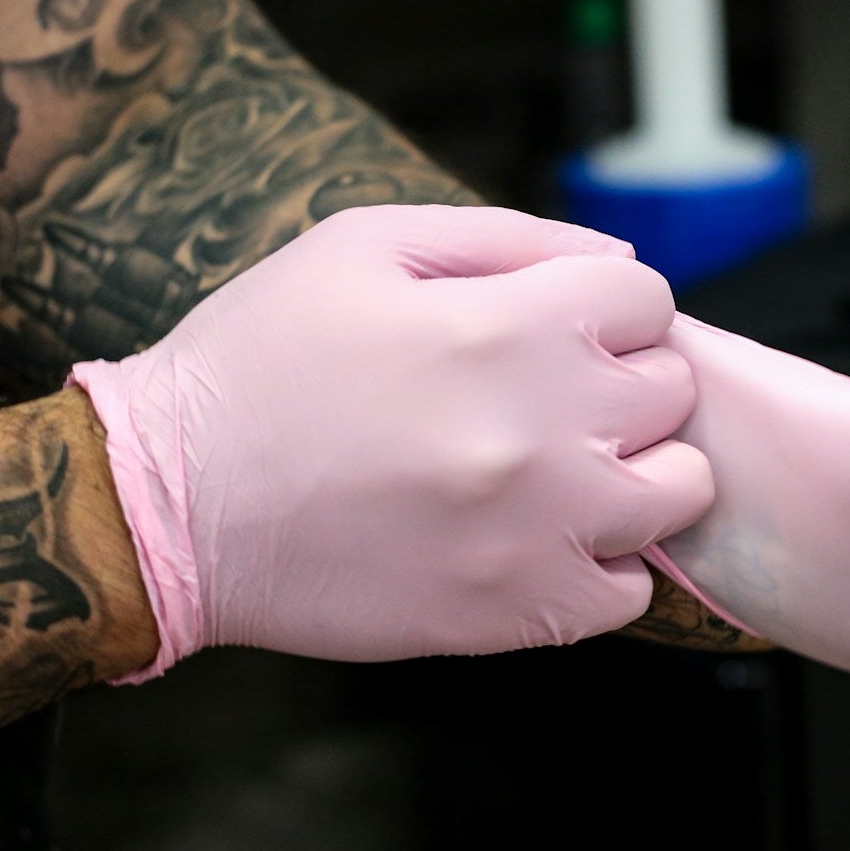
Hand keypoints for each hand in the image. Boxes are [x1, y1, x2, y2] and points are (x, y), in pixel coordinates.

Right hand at [72, 206, 710, 675]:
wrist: (169, 507)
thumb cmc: (256, 363)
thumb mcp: (360, 245)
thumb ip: (507, 240)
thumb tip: (621, 265)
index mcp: (510, 325)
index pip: (649, 302)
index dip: (604, 312)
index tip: (552, 335)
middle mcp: (547, 427)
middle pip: (674, 391)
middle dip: (620, 386)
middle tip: (543, 404)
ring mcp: (543, 527)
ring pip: (680, 491)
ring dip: (636, 475)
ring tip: (560, 475)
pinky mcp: (522, 610)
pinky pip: (632, 589)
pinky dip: (605, 566)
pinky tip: (540, 541)